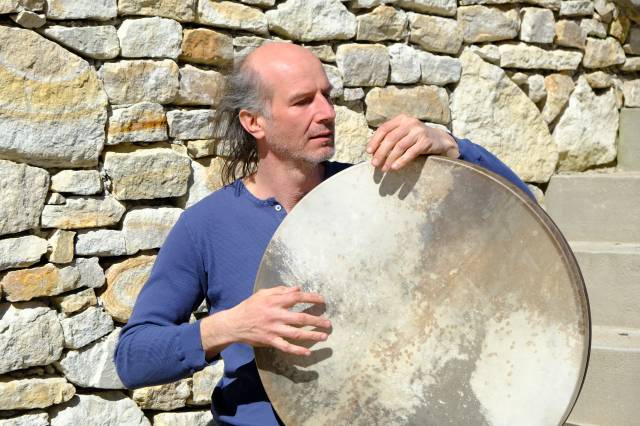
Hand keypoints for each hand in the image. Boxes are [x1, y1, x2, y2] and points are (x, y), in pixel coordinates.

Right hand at [201, 286, 330, 357]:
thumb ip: (280, 290)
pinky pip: (286, 347)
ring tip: (324, 337)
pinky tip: (307, 353)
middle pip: (301, 318)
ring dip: (312, 336)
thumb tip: (297, 288)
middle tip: (328, 323)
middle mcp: (276, 315)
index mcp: (275, 301)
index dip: (311, 298)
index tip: (323, 300)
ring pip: (296, 333)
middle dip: (317, 320)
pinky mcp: (270, 340)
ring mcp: (274, 329)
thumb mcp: (263, 293)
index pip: (297, 297)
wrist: (234, 323)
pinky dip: (297, 350)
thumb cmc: (250, 306)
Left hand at [366, 114, 459, 171]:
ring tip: (384, 169)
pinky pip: (411, 152)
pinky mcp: (426, 141)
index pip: (384, 129)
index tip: (369, 152)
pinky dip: (401, 161)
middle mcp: (410, 123)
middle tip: (374, 164)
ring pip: (399, 146)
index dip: (375, 141)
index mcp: (401, 119)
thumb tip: (373, 153)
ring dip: (390, 159)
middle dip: (380, 152)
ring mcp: (418, 131)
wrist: (440, 140)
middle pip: (390, 138)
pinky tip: (395, 167)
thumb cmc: (417, 139)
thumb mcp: (404, 134)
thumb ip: (391, 138)